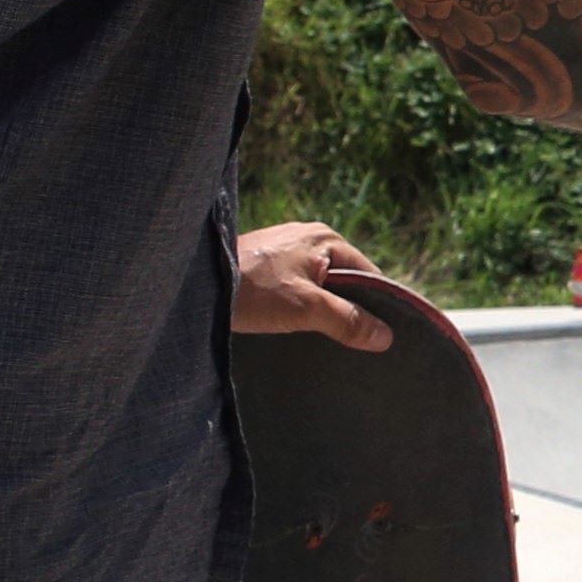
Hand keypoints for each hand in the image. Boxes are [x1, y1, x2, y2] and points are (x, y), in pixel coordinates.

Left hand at [232, 220, 395, 350]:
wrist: (195, 287)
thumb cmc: (252, 291)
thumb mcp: (306, 309)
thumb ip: (348, 320)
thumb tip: (385, 337)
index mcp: (324, 238)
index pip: (369, 274)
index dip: (376, 306)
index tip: (377, 336)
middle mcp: (307, 237)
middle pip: (344, 281)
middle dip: (348, 310)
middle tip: (351, 344)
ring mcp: (283, 250)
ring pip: (319, 287)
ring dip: (322, 311)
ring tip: (323, 340)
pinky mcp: (264, 265)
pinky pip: (296, 288)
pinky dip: (300, 307)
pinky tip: (295, 329)